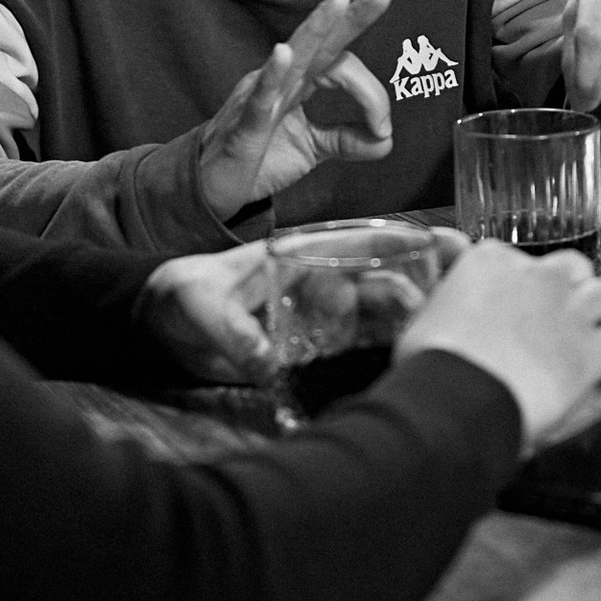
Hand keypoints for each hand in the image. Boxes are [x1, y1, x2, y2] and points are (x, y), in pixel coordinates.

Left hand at [141, 230, 473, 383]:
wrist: (161, 325)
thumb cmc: (179, 295)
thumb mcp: (199, 303)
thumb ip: (228, 330)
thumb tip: (262, 359)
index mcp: (297, 253)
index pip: (355, 241)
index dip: (397, 240)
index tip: (436, 243)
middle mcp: (316, 280)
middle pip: (379, 278)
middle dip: (415, 286)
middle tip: (439, 303)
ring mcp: (318, 315)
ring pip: (377, 314)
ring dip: (406, 321)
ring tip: (431, 332)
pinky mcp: (313, 349)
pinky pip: (357, 346)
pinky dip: (383, 349)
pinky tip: (408, 358)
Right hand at [196, 0, 393, 222]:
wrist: (211, 187)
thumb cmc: (257, 158)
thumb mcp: (312, 149)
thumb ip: (348, 140)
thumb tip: (388, 139)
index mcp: (300, 82)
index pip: (342, 66)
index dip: (371, 94)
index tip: (383, 126)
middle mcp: (282, 80)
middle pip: (321, 41)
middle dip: (351, 14)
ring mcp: (259, 97)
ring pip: (293, 56)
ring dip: (317, 26)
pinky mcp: (243, 125)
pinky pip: (258, 97)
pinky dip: (272, 75)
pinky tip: (282, 53)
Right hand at [394, 239, 600, 447]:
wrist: (459, 394)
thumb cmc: (432, 362)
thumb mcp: (422, 310)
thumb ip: (445, 277)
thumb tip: (443, 242)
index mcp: (490, 261)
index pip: (511, 260)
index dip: (517, 283)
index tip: (513, 301)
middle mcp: (536, 276)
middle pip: (567, 269)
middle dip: (567, 288)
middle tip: (559, 313)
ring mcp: (570, 311)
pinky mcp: (594, 350)